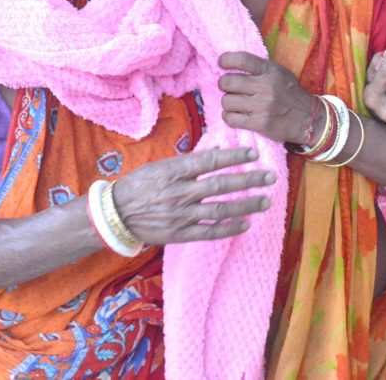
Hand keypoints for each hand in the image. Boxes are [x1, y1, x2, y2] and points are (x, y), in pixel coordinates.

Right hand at [114, 146, 274, 244]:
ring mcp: (181, 215)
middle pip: (221, 185)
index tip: (254, 153)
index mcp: (174, 171)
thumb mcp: (160, 166)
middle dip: (249, 180)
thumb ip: (189, 162)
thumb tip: (217, 152)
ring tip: (265, 201)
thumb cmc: (139, 185)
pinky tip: (246, 224)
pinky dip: (229, 229)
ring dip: (246, 205)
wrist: (115, 214)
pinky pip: (209, 232)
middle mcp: (180, 192)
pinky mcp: (180, 233)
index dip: (234, 157)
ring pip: (220, 209)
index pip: (210, 161)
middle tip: (270, 177)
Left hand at [218, 51, 316, 143]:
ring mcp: (262, 106)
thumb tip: (232, 63)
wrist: (308, 119)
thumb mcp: (280, 73)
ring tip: (236, 103)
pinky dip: (229, 117)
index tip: (221, 63)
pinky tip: (236, 115)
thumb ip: (260, 68)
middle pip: (228, 82)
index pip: (242, 60)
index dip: (226, 60)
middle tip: (228, 88)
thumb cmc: (290, 94)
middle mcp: (266, 87)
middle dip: (224, 84)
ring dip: (228, 103)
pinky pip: (231, 119)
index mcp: (271, 71)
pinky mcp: (260, 123)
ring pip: (227, 101)